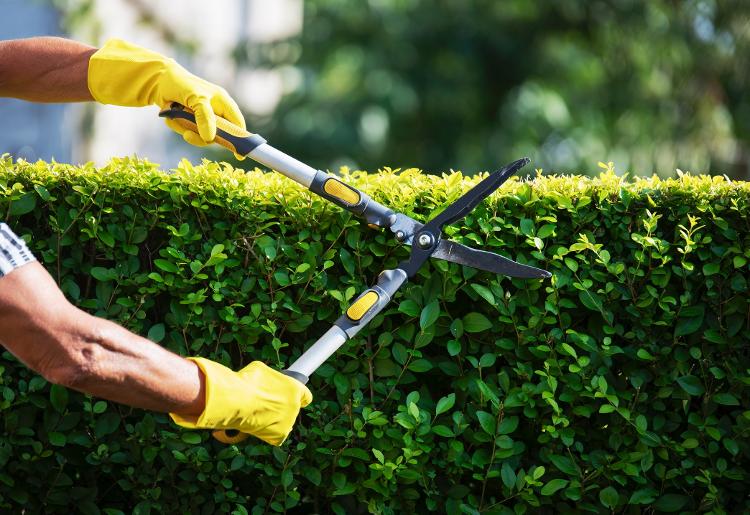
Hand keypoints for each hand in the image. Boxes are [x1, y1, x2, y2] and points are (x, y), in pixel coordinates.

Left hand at [88, 38, 245, 155]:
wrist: (158, 81)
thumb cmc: (181, 84)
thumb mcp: (196, 98)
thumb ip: (205, 117)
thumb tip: (210, 139)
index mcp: (223, 103)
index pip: (237, 124)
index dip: (240, 139)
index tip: (238, 154)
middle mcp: (216, 112)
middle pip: (218, 136)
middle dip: (202, 136)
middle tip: (188, 134)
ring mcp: (203, 118)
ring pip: (201, 137)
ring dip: (186, 130)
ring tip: (175, 118)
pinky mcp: (191, 122)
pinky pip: (189, 133)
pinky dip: (178, 127)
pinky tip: (172, 117)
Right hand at [170, 359, 311, 445]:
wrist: (231, 400)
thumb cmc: (240, 382)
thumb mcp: (255, 371)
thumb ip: (264, 376)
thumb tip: (260, 372)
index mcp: (295, 389)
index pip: (305, 395)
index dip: (296, 393)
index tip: (294, 393)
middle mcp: (296, 406)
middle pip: (290, 408)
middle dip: (277, 405)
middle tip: (259, 401)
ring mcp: (287, 421)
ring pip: (279, 421)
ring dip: (267, 417)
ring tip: (251, 410)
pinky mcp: (277, 434)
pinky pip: (271, 433)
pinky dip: (261, 429)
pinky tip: (249, 422)